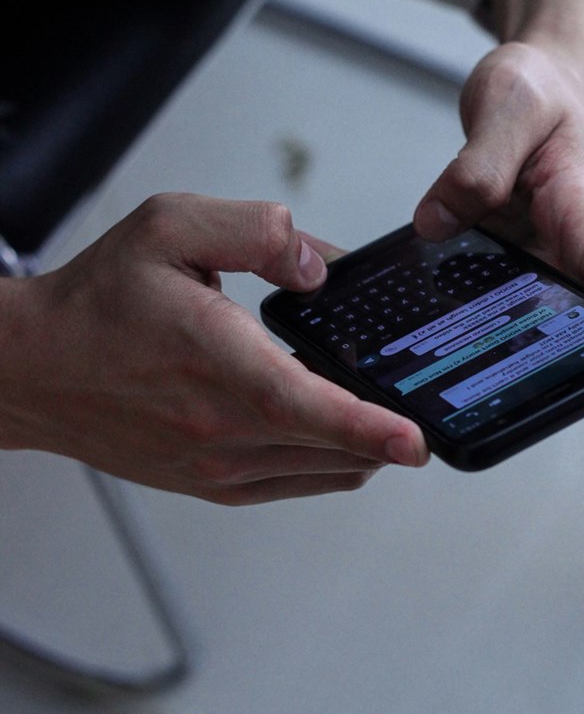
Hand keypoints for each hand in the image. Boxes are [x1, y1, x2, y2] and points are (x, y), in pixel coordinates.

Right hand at [1, 194, 428, 503]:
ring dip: (362, 442)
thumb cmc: (98, 301)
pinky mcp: (213, 486)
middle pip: (332, 445)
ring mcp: (216, 468)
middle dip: (386, 423)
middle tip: (413, 389)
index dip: (366, 426)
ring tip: (376, 402)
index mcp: (212, 362)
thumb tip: (320, 266)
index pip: (302, 404)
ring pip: (325, 470)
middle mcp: (217, 429)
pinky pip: (298, 483)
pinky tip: (337, 429)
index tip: (416, 441)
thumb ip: (257, 230)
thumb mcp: (171, 227)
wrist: (38, 368)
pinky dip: (332, 460)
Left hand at [414, 41, 583, 344]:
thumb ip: (475, 166)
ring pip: (526, 303)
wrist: (538, 81)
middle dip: (560, 347)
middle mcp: (567, 236)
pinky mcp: (510, 253)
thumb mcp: (505, 107)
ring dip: (503, 333)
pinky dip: (469, 302)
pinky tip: (434, 324)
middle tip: (533, 387)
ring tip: (467, 372)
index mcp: (579, 198)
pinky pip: (493, 285)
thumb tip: (436, 224)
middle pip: (574, 301)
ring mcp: (539, 250)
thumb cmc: (537, 89)